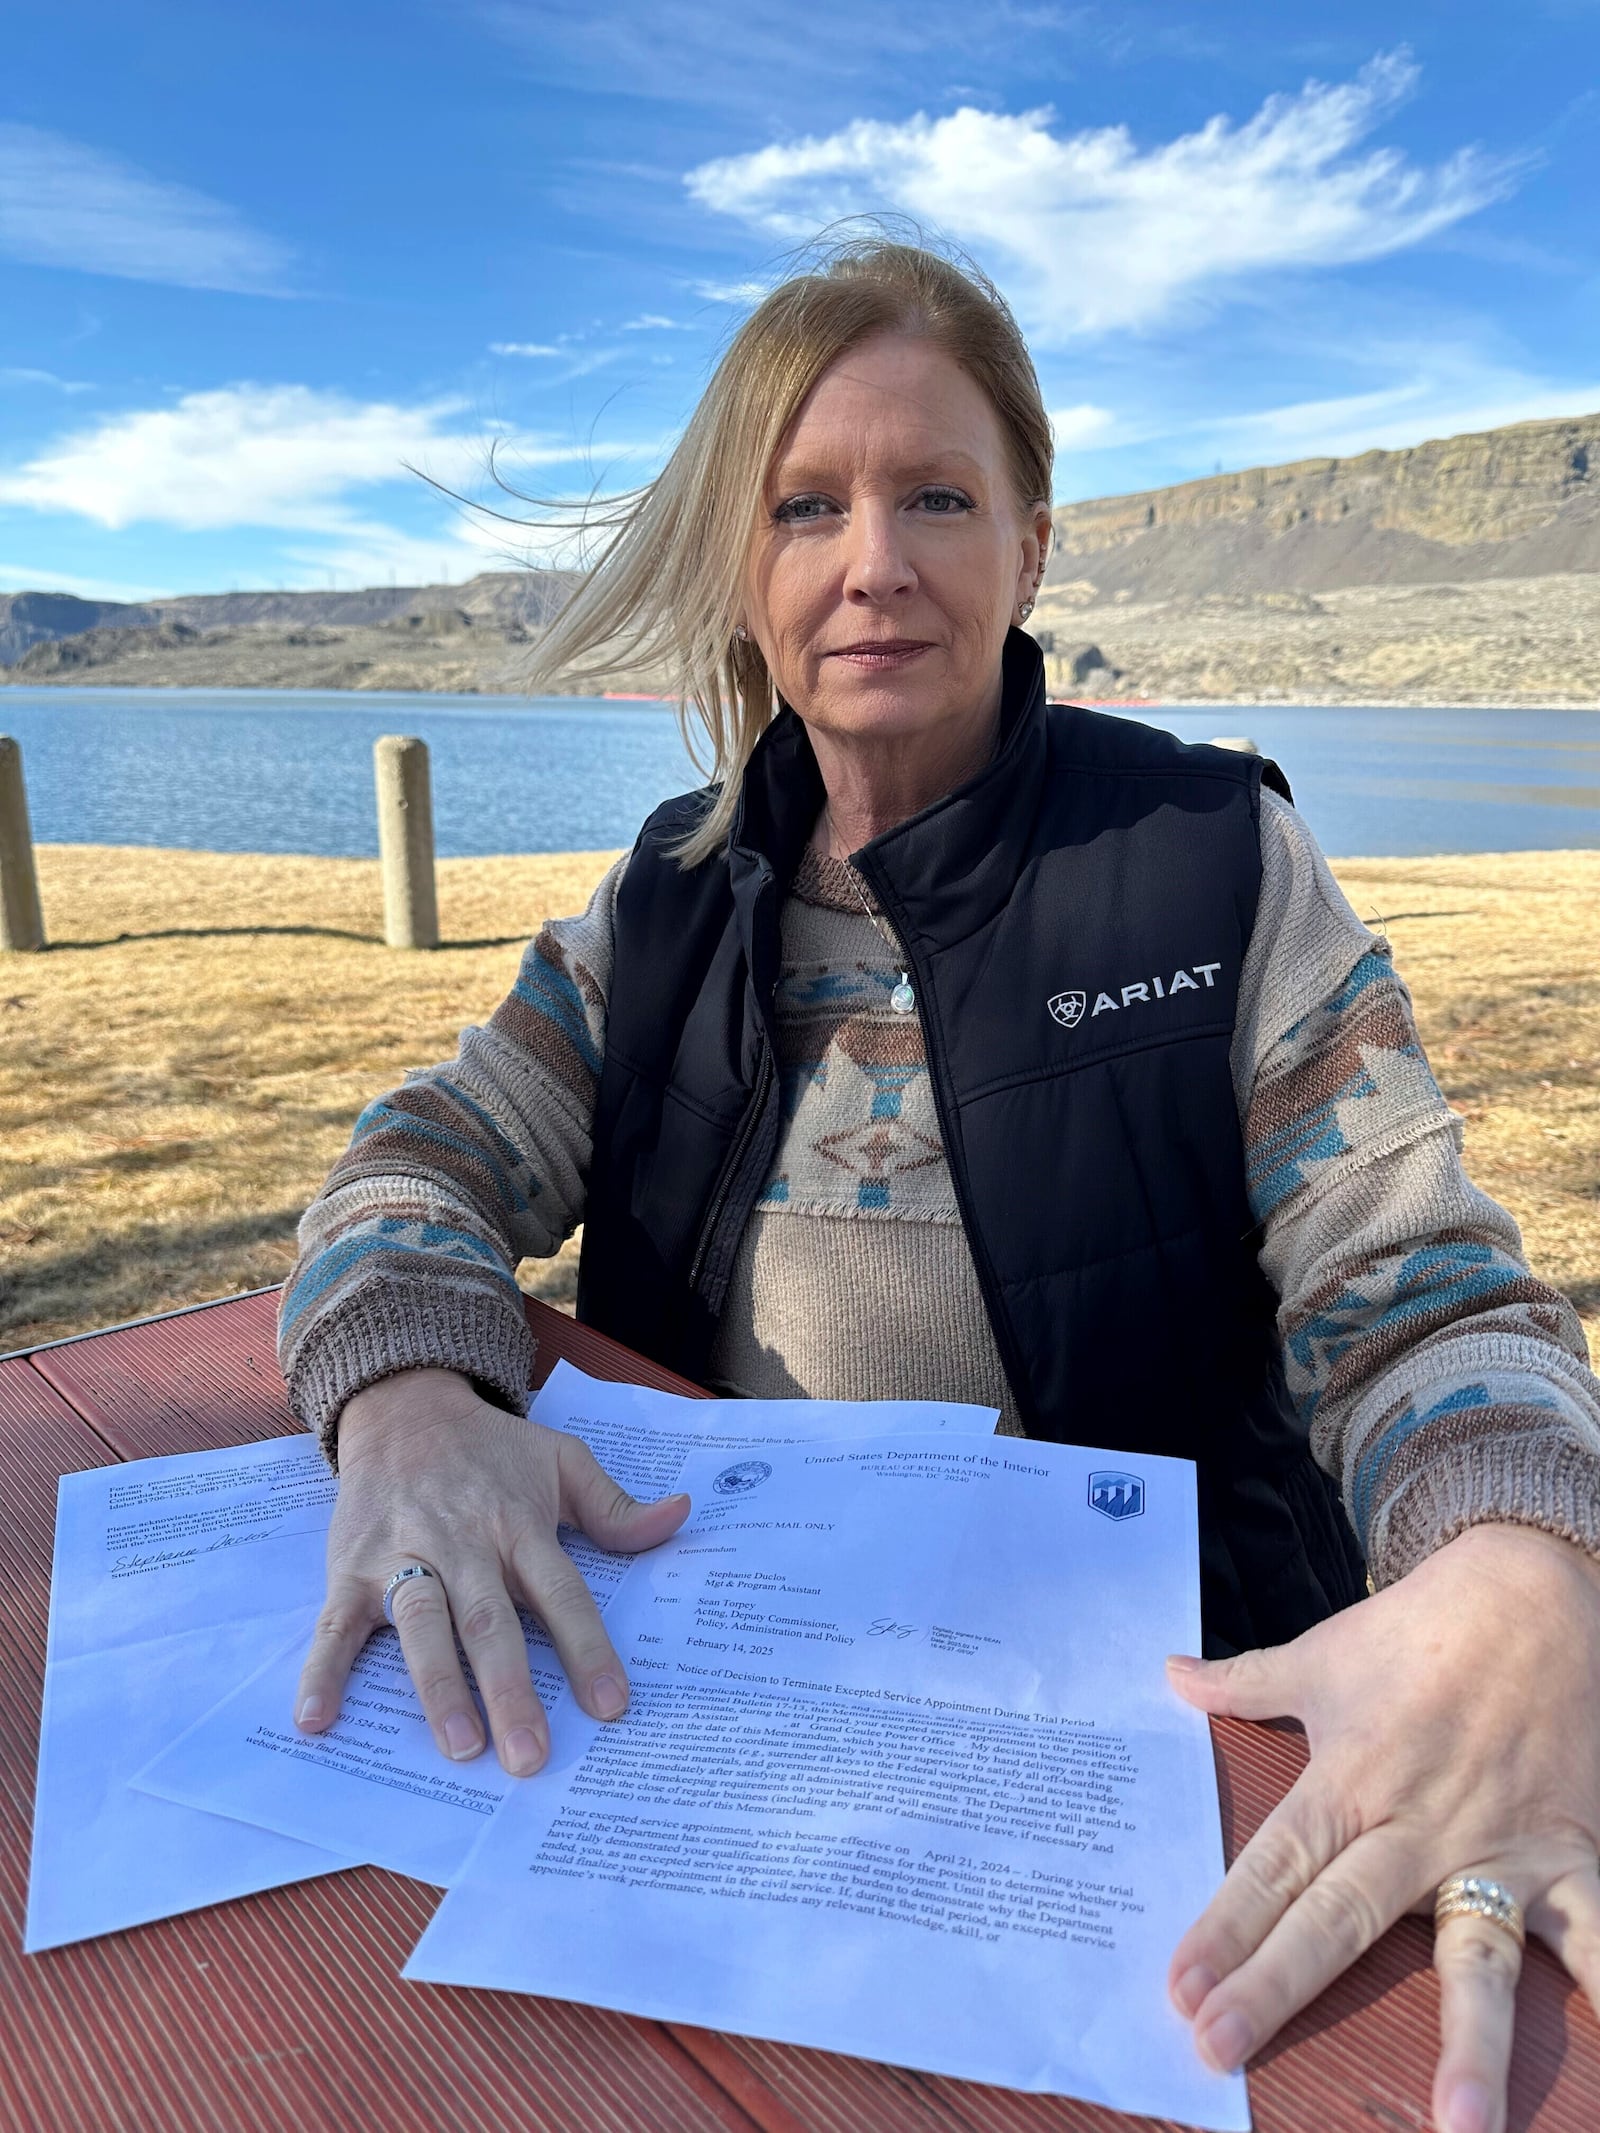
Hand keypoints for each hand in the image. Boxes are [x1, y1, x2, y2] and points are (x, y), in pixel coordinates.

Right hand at [294, 1368, 689, 1775]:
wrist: (404, 1406)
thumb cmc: (492, 1448)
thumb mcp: (562, 1459)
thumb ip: (616, 1505)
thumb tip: (681, 1517)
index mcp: (519, 1525)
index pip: (561, 1594)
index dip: (587, 1649)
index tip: (611, 1707)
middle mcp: (463, 1543)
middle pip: (491, 1622)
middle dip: (511, 1691)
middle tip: (530, 1758)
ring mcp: (403, 1556)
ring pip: (422, 1624)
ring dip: (438, 1686)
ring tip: (460, 1747)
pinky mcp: (350, 1567)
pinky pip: (334, 1624)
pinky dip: (322, 1670)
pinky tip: (318, 1720)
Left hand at [1166, 1522, 1599, 2132]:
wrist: (1533, 1589)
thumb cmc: (1418, 1628)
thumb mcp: (1321, 1654)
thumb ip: (1246, 1683)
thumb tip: (1169, 1675)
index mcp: (1349, 1780)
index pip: (1273, 1868)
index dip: (1225, 1929)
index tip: (1180, 1992)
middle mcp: (1418, 1825)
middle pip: (1340, 1919)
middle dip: (1280, 1987)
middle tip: (1222, 2050)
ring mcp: (1500, 1847)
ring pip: (1478, 1953)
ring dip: (1470, 2041)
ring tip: (1455, 2126)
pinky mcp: (1575, 1855)